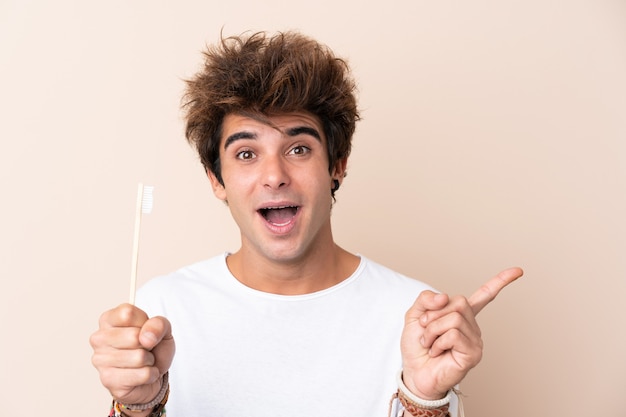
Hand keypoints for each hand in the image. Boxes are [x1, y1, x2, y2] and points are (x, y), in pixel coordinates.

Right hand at [90, 303, 174, 404]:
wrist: (153, 374)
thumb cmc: (153, 348)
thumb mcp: (162, 329)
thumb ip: (158, 324)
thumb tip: (146, 337)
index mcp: (108, 319)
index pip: (128, 314)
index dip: (145, 323)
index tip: (144, 329)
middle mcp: (99, 338)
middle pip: (133, 336)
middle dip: (148, 344)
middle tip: (145, 348)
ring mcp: (100, 360)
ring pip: (139, 357)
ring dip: (149, 360)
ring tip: (143, 360)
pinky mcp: (107, 379)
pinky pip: (142, 374)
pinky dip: (150, 374)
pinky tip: (141, 373)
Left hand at [400, 267, 522, 399]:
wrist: (414, 373)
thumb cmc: (416, 347)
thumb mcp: (415, 315)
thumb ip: (426, 299)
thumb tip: (445, 296)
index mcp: (461, 315)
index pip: (485, 295)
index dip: (500, 282)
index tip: (518, 270)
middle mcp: (472, 326)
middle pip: (459, 301)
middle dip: (435, 314)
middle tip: (425, 328)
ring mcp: (475, 340)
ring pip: (454, 318)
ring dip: (432, 330)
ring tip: (429, 343)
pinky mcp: (473, 353)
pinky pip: (453, 334)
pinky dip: (437, 341)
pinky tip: (437, 352)